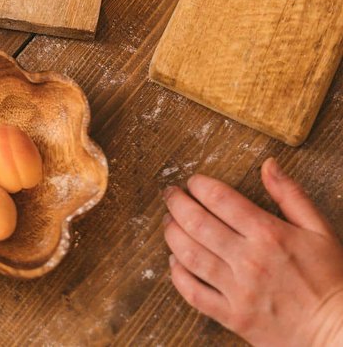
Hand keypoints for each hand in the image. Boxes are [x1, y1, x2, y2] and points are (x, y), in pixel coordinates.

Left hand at [163, 158, 342, 345]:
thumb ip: (290, 194)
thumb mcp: (318, 229)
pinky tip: (174, 262)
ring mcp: (238, 290)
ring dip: (172, 235)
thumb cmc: (330, 279)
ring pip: (190, 255)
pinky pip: (194, 294)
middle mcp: (248, 259)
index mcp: (268, 233)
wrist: (338, 332)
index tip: (192, 181)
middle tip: (170, 195)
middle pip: (197, 223)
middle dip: (177, 204)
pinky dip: (178, 275)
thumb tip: (268, 164)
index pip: (220, 199)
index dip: (199, 185)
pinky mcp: (233, 317)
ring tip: (169, 223)